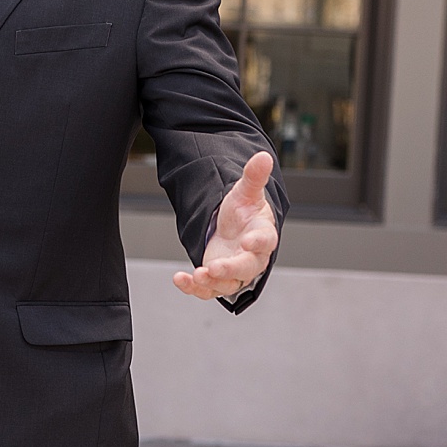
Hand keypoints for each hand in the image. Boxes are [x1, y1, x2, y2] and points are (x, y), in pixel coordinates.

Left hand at [173, 151, 277, 299]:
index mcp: (263, 236)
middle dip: (230, 269)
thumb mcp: (245, 192)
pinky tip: (179, 279)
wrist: (233, 228)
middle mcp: (252, 258)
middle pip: (247, 269)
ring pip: (227, 284)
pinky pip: (208, 290)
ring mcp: (234, 272)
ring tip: (195, 276)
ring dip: (211, 283)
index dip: (259, 243)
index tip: (248, 241)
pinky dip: (194, 288)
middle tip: (213, 268)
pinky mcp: (217, 279)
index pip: (266, 241)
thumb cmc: (243, 212)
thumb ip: (253, 177)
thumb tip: (263, 157)